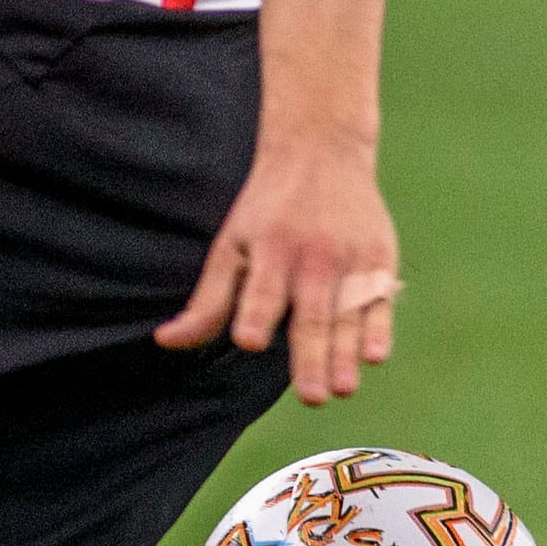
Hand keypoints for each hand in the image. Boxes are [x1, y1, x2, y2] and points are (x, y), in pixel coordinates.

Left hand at [161, 138, 399, 406]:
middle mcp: (312, 256)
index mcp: (270, 250)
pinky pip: (381, 301)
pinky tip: (374, 355)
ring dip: (345, 355)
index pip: (261, 290)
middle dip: (309, 356)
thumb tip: (165, 342)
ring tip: (341, 389)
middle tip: (310, 397)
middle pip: (310, 313)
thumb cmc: (266, 209)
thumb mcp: (231, 245)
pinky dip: (379, 327)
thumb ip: (208, 301)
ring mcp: (350, 258)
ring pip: (348, 314)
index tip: (251, 342)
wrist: (321, 149)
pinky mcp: (380, 259)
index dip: (256, 315)